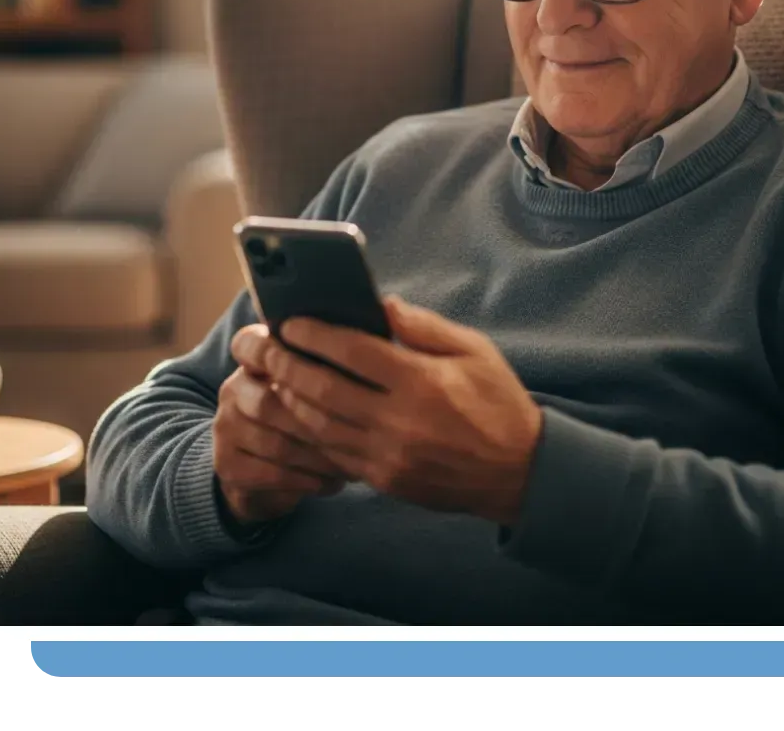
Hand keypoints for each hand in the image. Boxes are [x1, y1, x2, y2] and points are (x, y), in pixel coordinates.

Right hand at [214, 324, 346, 526]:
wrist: (262, 471)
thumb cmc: (308, 416)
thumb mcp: (316, 383)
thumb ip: (332, 359)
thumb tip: (379, 331)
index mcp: (253, 360)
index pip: (250, 344)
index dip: (274, 351)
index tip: (314, 365)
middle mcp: (233, 389)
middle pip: (270, 402)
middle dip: (315, 421)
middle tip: (357, 435)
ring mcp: (226, 427)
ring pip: (274, 443)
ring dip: (317, 456)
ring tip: (353, 462)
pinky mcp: (227, 464)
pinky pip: (271, 474)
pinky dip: (307, 480)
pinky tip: (333, 482)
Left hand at [233, 297, 542, 525]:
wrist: (519, 471)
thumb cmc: (497, 401)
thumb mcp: (474, 350)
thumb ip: (424, 326)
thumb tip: (381, 304)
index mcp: (422, 382)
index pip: (353, 352)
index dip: (316, 334)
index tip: (290, 321)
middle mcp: (400, 421)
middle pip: (324, 390)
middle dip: (287, 365)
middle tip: (264, 347)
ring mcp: (389, 456)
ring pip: (320, 426)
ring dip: (290, 400)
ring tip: (274, 377)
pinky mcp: (385, 480)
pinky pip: (334, 455)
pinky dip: (310, 432)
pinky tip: (299, 413)